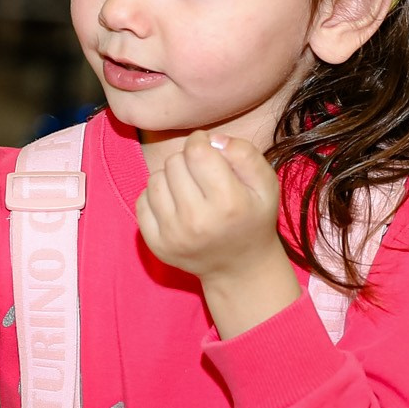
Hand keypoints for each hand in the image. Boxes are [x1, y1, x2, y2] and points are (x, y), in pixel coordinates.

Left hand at [134, 133, 301, 337]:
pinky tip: (175, 204)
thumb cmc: (253, 218)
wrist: (239, 267)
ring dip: (170, 176)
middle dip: (187, 160)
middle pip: (174, 162)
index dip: (200, 141)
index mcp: (229, 203)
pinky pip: (142, 201)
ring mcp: (173, 235)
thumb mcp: (265, 184)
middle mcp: (197, 221)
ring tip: (188, 188)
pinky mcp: (157, 245)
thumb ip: (244, 154)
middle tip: (202, 174)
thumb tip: (211, 140)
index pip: (197, 152)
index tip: (206, 147)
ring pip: (155, 179)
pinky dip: (156, 196)